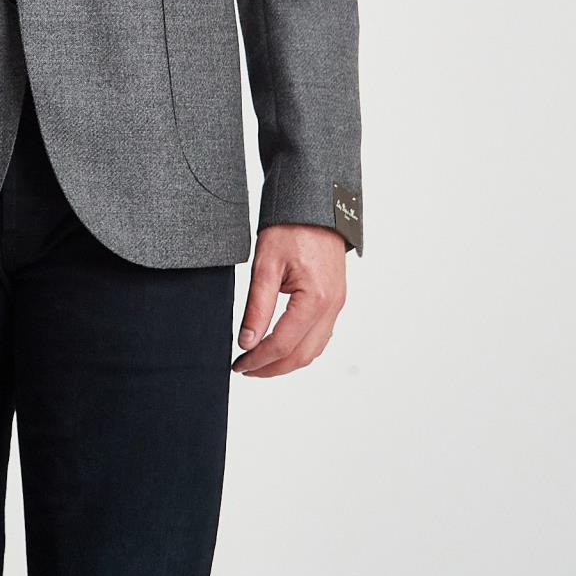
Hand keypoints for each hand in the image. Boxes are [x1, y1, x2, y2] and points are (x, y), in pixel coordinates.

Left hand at [231, 224, 346, 377]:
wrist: (317, 207)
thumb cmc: (291, 227)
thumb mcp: (265, 265)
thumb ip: (257, 307)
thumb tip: (247, 341)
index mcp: (315, 299)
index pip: (283, 343)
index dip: (258, 359)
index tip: (238, 364)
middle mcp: (332, 306)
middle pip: (302, 355)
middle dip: (272, 368)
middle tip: (245, 368)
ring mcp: (337, 304)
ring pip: (314, 349)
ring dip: (287, 362)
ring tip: (259, 362)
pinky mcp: (335, 300)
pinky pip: (321, 335)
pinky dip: (300, 348)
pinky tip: (281, 346)